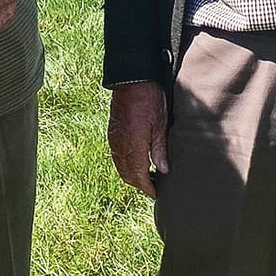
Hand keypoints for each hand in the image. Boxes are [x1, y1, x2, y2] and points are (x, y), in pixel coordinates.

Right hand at [108, 81, 168, 197]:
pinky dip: (125, 165)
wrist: (132, 81)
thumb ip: (159, 149)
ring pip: (120, 167)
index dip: (147, 187)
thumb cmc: (150, 100)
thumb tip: (163, 170)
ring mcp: (114, 140)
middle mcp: (120, 146)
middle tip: (153, 188)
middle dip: (139, 184)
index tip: (156, 194)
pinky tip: (136, 162)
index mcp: (133, 145)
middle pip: (127, 175)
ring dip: (132, 175)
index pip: (138, 175)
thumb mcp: (160, 125)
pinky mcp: (112, 134)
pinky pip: (116, 157)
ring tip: (147, 177)